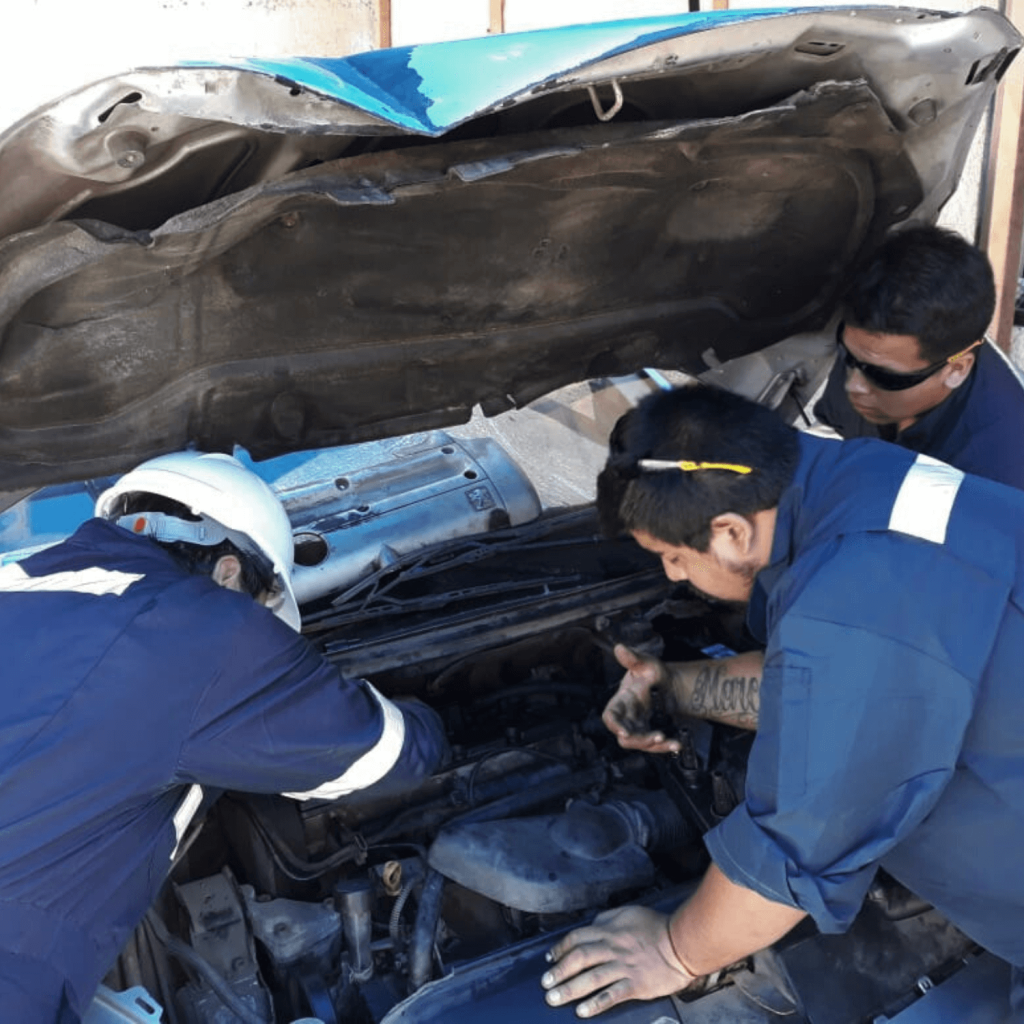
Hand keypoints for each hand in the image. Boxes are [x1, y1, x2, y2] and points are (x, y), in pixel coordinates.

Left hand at [541, 905, 694, 1016]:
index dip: (560, 948)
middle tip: (545, 983)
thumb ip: (607, 918)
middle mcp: (612, 948)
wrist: (682, 943)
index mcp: (609, 930)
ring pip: (590, 979)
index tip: (549, 958)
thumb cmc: (656, 927)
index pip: (577, 938)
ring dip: (569, 989)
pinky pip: (611, 995)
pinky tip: (582, 1011)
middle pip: (578, 959)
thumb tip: (592, 923)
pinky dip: (595, 1004)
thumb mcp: (628, 912)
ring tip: (554, 998)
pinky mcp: (636, 984)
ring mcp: (623, 967)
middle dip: (558, 971)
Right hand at [601, 644, 680, 753]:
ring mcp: (638, 726)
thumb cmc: (654, 674)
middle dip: (640, 740)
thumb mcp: (646, 664)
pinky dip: (665, 746)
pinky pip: (653, 744)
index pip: (610, 716)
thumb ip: (632, 658)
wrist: (670, 686)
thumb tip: (620, 648)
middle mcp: (627, 716)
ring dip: (654, 746)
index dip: (614, 725)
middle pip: (625, 736)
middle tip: (657, 737)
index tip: (625, 732)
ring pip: (640, 743)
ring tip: (671, 742)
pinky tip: (677, 744)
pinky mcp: (649, 733)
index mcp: (621, 700)